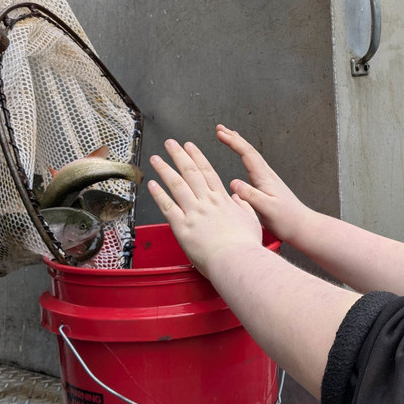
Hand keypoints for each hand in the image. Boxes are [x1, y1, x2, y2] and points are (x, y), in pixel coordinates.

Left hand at [148, 139, 263, 274]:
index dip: (197, 157)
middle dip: (179, 156)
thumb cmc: (245, 246)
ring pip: (176, 185)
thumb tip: (238, 197)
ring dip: (165, 169)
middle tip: (170, 144)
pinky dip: (159, 194)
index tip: (190, 146)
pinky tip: (152, 184)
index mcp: (222, 200)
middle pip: (190, 173)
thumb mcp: (252, 220)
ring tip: (156, 158)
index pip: (208, 172)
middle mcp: (207, 202)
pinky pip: (167, 206)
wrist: (237, 260)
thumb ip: (244, 206)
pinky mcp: (182, 227)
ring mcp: (194, 213)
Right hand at [216, 125, 314, 244]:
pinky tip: (242, 159)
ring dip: (239, 144)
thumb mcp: (267, 210)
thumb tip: (233, 182)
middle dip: (234, 138)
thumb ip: (251, 196)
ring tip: (228, 136)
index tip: (220, 133)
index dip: (233, 142)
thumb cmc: (287, 220)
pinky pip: (253, 165)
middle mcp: (266, 175)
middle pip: (249, 151)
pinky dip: (244, 156)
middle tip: (219, 128)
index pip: (247, 154)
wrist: (303, 227)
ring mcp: (268, 179)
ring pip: (251, 156)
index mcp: (265, 178)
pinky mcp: (268, 186)